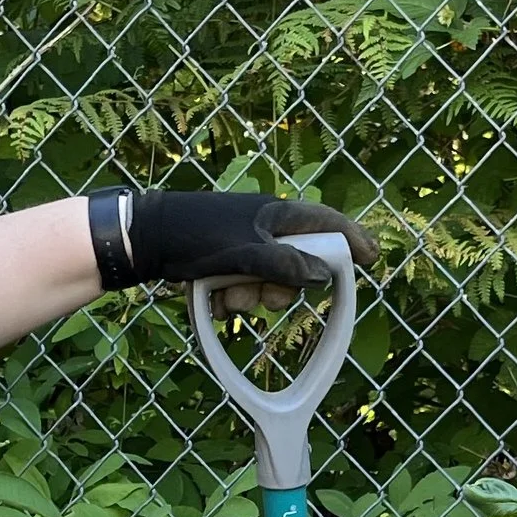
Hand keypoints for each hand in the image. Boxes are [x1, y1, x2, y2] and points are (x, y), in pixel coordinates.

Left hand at [124, 190, 377, 314]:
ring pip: (269, 285)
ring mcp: (246, 247)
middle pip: (299, 266)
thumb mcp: (248, 254)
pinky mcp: (226, 264)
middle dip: (282, 289)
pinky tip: (211, 299)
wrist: (145, 239)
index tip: (370, 259)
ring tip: (225, 294)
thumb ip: (287, 266)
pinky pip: (243, 290)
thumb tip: (322, 277)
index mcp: (279, 215)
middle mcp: (267, 229)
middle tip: (263, 295)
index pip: (328, 224)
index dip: (351, 241)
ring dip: (250, 298)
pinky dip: (230, 300)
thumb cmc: (197, 236)